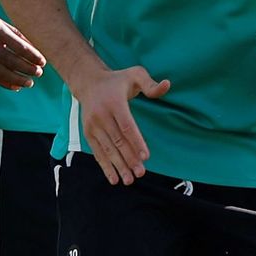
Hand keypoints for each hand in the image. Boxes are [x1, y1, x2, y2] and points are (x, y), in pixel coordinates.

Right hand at [0, 5, 44, 90]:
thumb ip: (12, 32)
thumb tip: (30, 46)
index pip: (20, 46)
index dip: (33, 56)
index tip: (42, 62)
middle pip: (12, 61)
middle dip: (27, 69)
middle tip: (38, 74)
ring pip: (1, 71)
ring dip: (17, 79)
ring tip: (29, 83)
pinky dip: (2, 82)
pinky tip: (13, 85)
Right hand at [73, 65, 170, 184]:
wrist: (88, 83)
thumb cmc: (117, 81)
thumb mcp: (135, 74)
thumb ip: (150, 84)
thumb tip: (166, 85)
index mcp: (114, 102)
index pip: (127, 126)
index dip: (136, 142)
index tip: (146, 156)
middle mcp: (101, 115)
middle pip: (117, 141)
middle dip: (129, 159)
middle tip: (141, 173)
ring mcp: (93, 125)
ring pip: (107, 149)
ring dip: (118, 166)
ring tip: (129, 180)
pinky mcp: (88, 133)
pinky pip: (97, 152)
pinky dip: (105, 166)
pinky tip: (113, 178)